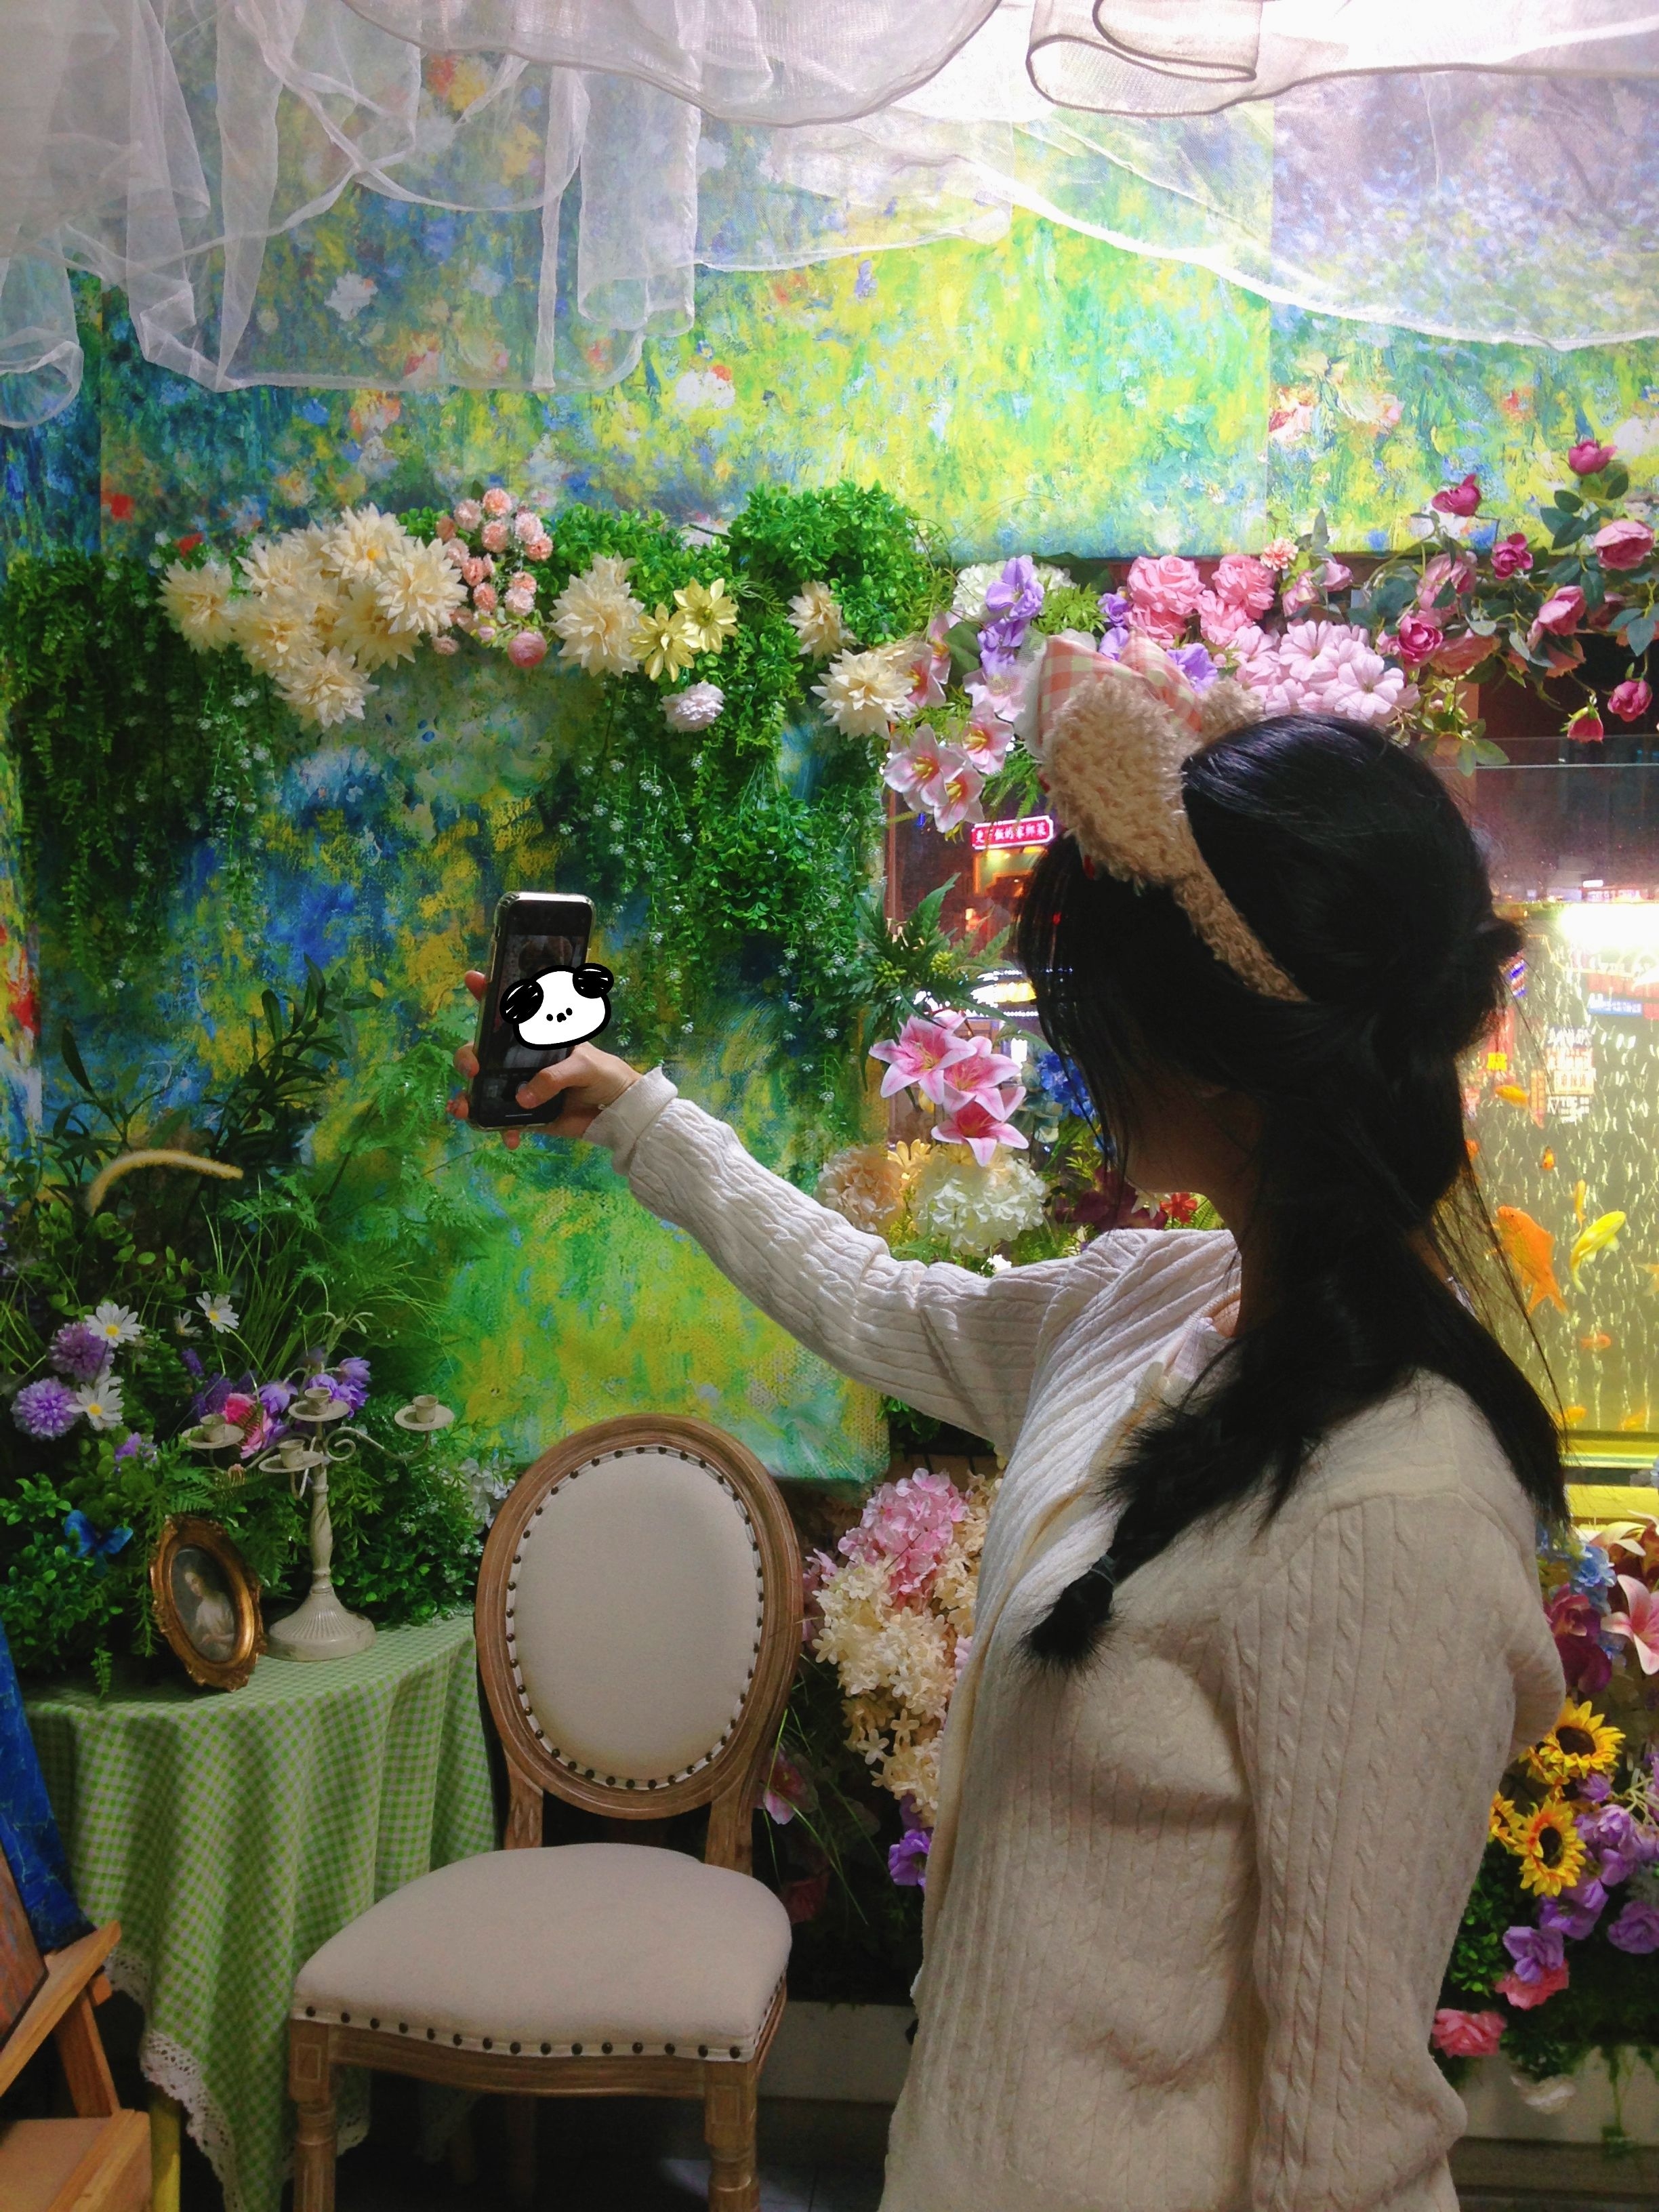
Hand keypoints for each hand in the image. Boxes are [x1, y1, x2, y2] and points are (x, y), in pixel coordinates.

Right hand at [449, 970, 640, 1148]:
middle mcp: (518, 1059)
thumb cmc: (604, 1075)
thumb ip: (556, 1076)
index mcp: (535, 1037)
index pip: (508, 1010)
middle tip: (473, 1068)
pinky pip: (501, 1121)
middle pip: (479, 1053)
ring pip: (481, 1089)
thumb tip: (523, 1098)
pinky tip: (508, 1139)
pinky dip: (498, 1129)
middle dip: (467, 1057)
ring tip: (463, 1109)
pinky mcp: (523, 1114)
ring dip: (467, 1098)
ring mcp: (518, 1086)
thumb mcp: (585, 1067)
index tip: (473, 978)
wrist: (617, 1112)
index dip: (487, 993)